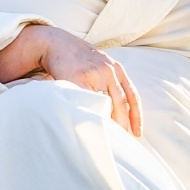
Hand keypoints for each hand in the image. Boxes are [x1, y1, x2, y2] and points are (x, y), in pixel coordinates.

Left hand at [0, 25, 141, 135]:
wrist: (56, 43)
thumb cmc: (54, 70)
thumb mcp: (55, 87)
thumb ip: (65, 104)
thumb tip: (74, 128)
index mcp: (80, 79)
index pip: (94, 108)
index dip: (99, 126)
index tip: (102, 143)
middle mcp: (98, 72)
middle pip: (113, 105)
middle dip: (118, 127)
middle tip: (119, 147)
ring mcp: (109, 68)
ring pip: (124, 100)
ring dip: (129, 121)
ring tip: (131, 139)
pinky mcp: (117, 66)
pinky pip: (130, 91)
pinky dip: (135, 109)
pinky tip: (136, 127)